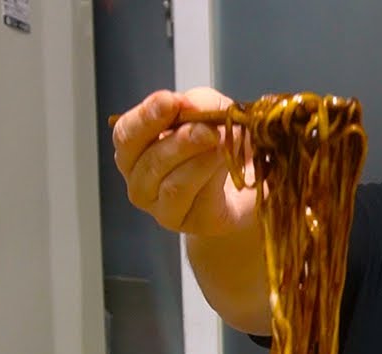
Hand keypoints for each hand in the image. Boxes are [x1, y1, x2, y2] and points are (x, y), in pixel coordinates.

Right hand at [111, 87, 256, 237]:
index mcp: (136, 149)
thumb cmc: (223, 143)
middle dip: (179, 141)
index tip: (170, 101)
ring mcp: (162, 208)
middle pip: (147, 162)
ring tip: (222, 143)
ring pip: (171, 185)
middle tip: (207, 129)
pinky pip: (197, 201)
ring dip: (198, 161)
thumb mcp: (214, 111)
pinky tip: (226, 162)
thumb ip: (200, 103)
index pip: (127, 134)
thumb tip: (188, 104)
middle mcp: (141, 181)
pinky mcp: (191, 223)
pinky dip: (211, 178)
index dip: (146, 117)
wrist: (254, 181)